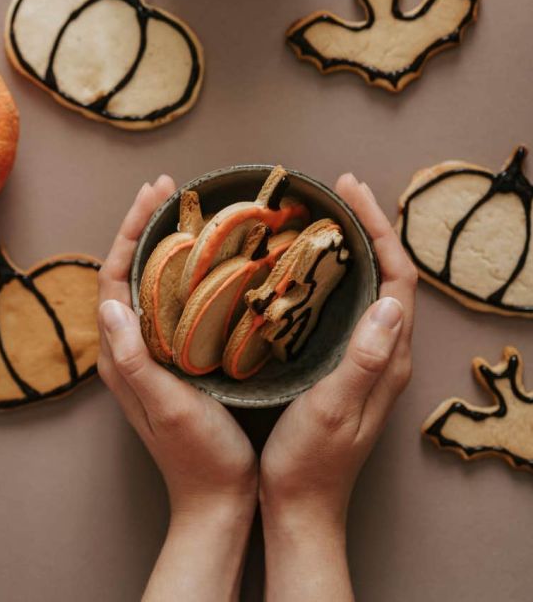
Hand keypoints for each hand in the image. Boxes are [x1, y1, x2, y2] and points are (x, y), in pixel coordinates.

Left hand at [97, 176, 257, 601]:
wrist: (220, 498)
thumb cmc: (200, 456)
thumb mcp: (168, 406)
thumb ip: (134, 359)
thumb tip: (109, 302)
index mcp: (121, 356)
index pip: (115, 277)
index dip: (131, 231)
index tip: (155, 195)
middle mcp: (131, 348)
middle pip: (129, 272)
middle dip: (144, 226)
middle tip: (169, 189)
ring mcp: (154, 353)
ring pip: (152, 283)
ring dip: (164, 243)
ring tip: (186, 210)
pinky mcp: (177, 359)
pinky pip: (173, 302)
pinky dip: (185, 271)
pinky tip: (209, 259)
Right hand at [259, 174, 416, 600]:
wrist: (298, 506)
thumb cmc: (311, 462)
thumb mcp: (337, 408)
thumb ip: (365, 358)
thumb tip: (393, 303)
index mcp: (388, 357)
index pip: (398, 277)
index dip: (379, 228)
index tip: (350, 192)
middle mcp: (383, 351)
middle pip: (387, 273)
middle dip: (367, 225)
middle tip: (336, 190)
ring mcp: (364, 357)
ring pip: (367, 286)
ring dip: (352, 246)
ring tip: (323, 214)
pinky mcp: (342, 364)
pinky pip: (345, 304)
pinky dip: (332, 273)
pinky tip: (304, 266)